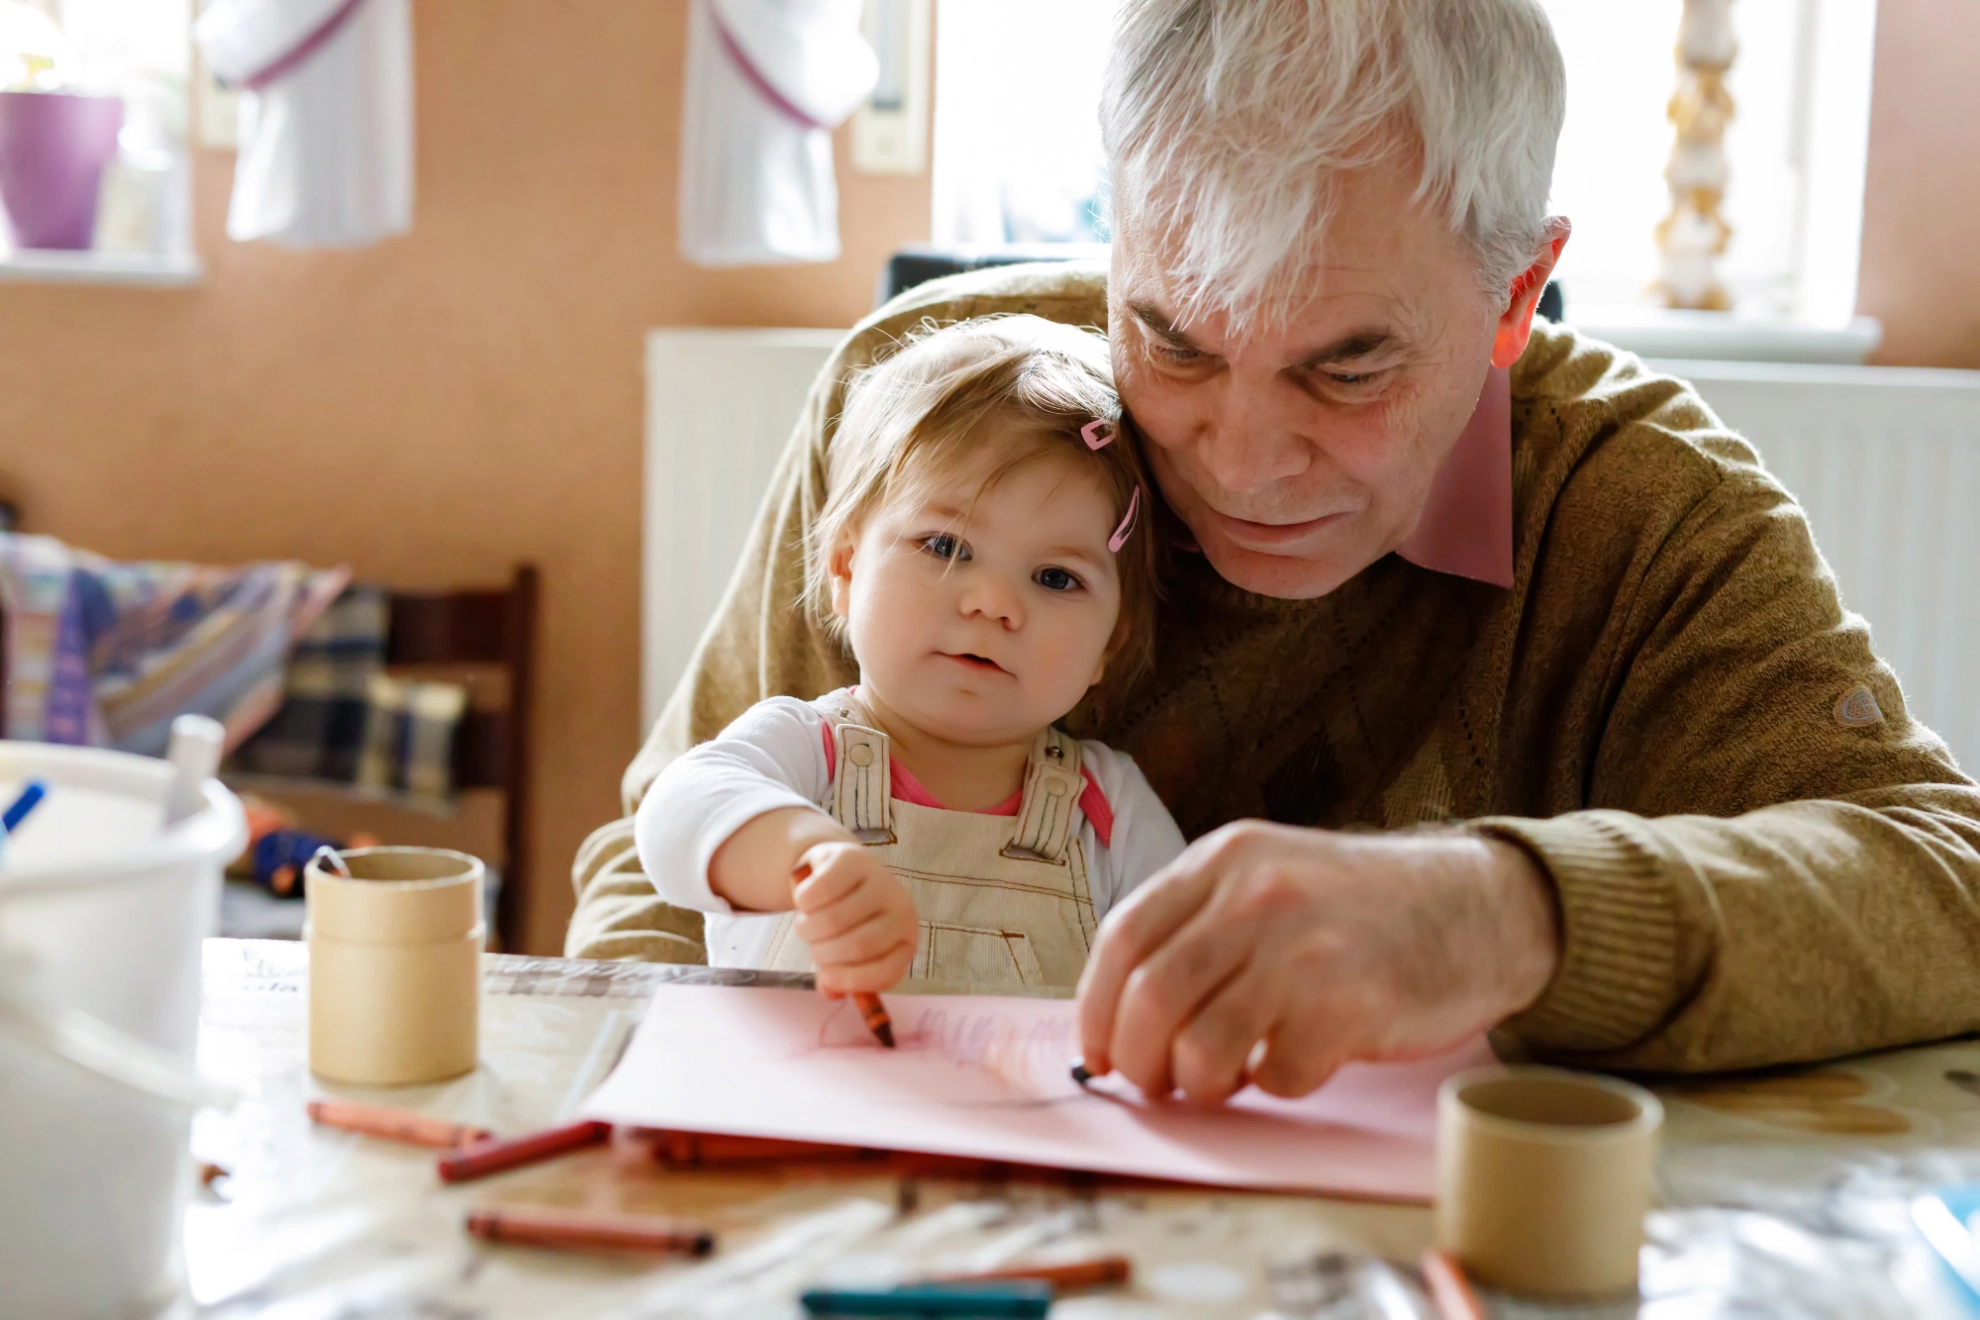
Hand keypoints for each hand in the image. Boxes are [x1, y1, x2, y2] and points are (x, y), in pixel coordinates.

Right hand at [792, 841, 917, 995]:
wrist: (839, 867)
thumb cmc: (848, 917)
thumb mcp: (849, 950)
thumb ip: (842, 976)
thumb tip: (831, 993)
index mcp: (905, 937)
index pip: (886, 972)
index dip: (852, 981)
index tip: (827, 979)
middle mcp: (900, 907)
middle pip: (858, 946)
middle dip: (824, 954)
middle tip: (813, 948)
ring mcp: (879, 880)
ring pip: (833, 920)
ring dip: (807, 929)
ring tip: (806, 925)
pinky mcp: (852, 858)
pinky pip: (818, 892)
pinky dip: (802, 903)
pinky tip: (804, 901)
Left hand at [1075, 822, 1559, 1104]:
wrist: (1473, 908)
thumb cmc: (1358, 910)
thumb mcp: (1267, 879)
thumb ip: (1197, 925)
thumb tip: (1117, 1013)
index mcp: (1225, 860)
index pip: (1123, 938)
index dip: (1096, 1009)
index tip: (1099, 1053)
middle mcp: (1257, 896)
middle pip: (1150, 1000)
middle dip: (1141, 1061)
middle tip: (1158, 1083)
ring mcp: (1304, 949)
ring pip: (1201, 1048)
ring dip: (1202, 1083)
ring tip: (1229, 1075)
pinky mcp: (1350, 1005)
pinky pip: (1278, 1076)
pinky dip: (1279, 1084)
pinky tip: (1300, 1058)